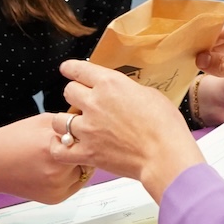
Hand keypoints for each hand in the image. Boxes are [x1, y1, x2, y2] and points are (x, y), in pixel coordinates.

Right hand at [0, 114, 91, 203]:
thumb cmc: (14, 139)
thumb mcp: (43, 122)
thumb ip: (67, 124)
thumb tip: (87, 123)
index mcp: (54, 145)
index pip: (88, 139)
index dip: (88, 134)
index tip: (86, 131)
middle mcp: (57, 170)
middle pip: (90, 157)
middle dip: (85, 150)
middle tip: (76, 144)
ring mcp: (57, 187)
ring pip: (84, 172)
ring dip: (79, 164)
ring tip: (60, 157)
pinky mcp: (55, 199)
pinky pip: (75, 185)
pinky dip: (70, 177)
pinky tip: (54, 169)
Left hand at [51, 60, 204, 202]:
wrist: (165, 155)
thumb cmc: (165, 125)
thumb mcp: (150, 95)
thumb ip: (129, 91)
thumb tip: (123, 94)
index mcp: (110, 83)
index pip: (78, 69)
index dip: (70, 69)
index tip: (67, 69)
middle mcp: (94, 102)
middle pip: (68, 91)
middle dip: (74, 94)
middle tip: (81, 102)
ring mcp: (87, 128)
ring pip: (58, 119)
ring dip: (64, 121)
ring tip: (72, 126)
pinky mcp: (87, 152)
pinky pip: (59, 149)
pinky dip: (60, 147)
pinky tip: (65, 146)